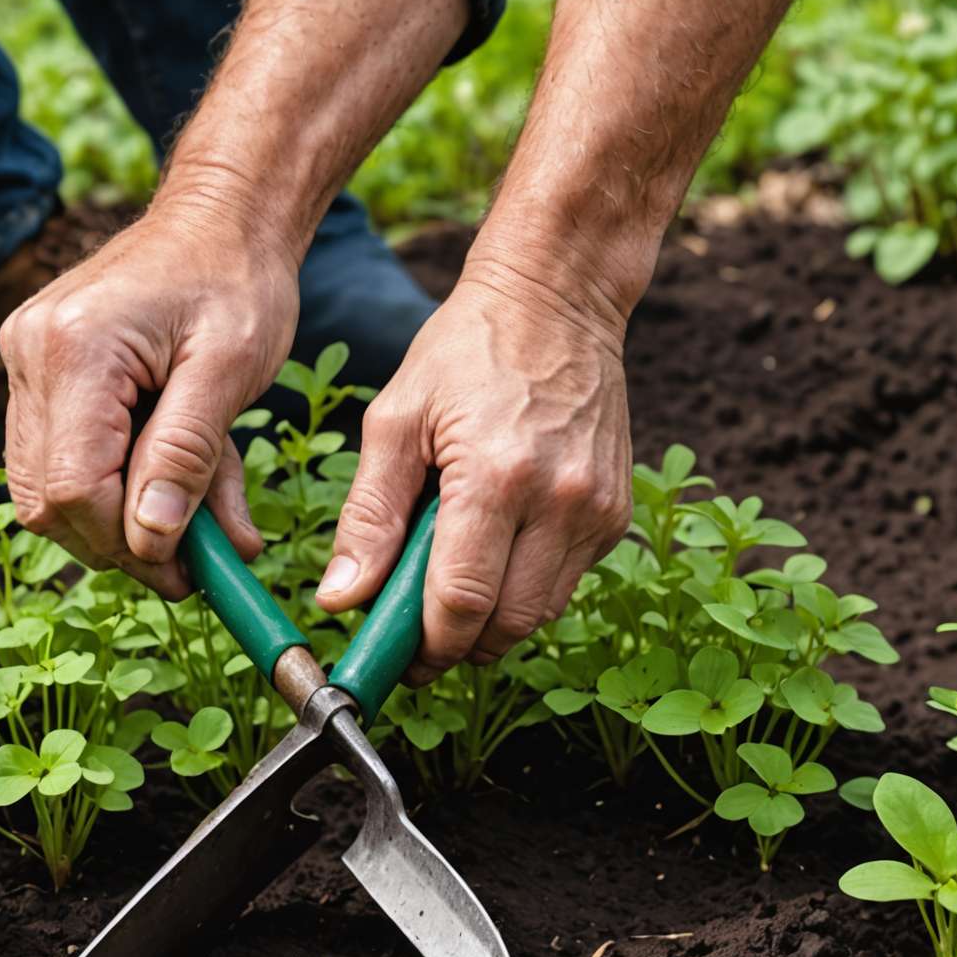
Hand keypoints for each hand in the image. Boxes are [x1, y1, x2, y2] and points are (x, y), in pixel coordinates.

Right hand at [0, 196, 299, 596]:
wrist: (220, 218)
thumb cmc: (236, 282)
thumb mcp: (229, 371)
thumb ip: (188, 456)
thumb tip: (151, 541)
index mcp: (75, 349)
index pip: (74, 488)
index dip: (129, 544)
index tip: (190, 572)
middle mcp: (30, 354)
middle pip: (48, 501)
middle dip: (121, 545)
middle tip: (196, 561)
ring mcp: (26, 363)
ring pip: (44, 491)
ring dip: (117, 524)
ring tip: (193, 518)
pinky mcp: (39, 374)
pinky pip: (56, 461)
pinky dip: (113, 491)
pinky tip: (170, 483)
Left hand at [315, 267, 632, 680]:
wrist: (558, 299)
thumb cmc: (466, 351)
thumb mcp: (395, 421)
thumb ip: (368, 517)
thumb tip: (341, 600)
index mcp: (496, 476)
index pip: (460, 602)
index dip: (423, 647)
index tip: (395, 658)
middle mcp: (559, 501)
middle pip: (505, 626)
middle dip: (456, 645)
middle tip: (417, 635)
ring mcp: (596, 510)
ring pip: (539, 615)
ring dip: (492, 624)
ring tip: (452, 591)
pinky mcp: (615, 514)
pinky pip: (565, 584)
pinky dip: (526, 589)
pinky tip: (496, 553)